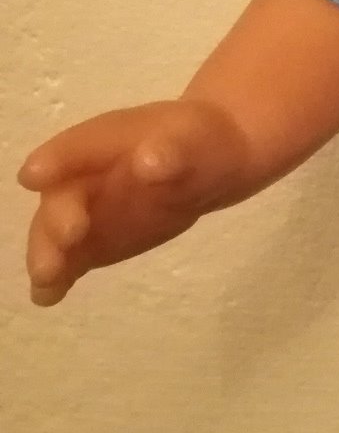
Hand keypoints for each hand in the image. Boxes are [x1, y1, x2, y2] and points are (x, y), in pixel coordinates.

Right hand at [18, 99, 253, 306]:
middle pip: (64, 194)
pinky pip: (72, 258)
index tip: (33, 175)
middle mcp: (88, 172)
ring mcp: (88, 208)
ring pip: (58, 230)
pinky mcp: (94, 241)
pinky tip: (48, 296)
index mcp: (113, 136)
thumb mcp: (200, 139)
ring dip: (48, 252)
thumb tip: (149, 163)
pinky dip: (57, 277)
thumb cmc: (202, 143)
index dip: (57, 159)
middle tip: (68, 236)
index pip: (81, 144)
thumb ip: (175, 151)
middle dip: (57, 216)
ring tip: (47, 278)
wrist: (212, 162)